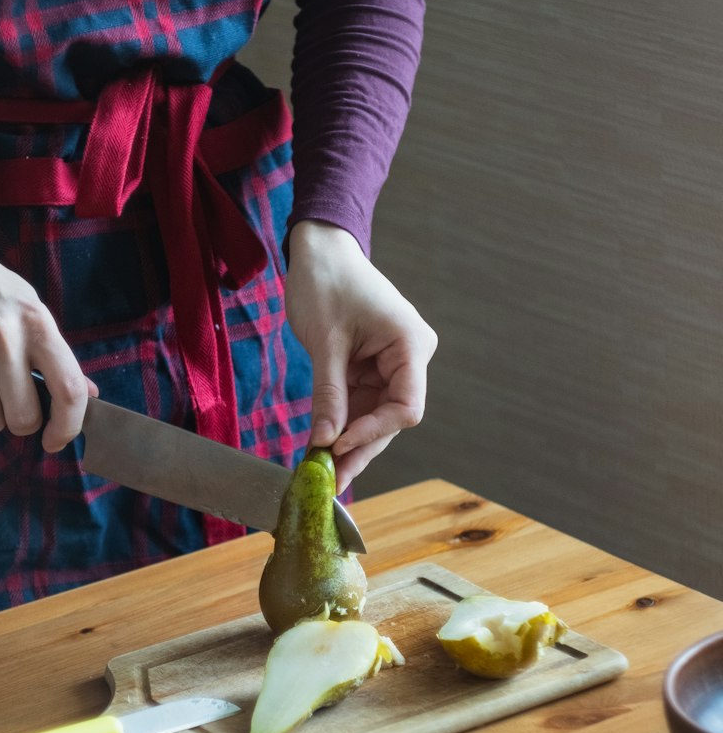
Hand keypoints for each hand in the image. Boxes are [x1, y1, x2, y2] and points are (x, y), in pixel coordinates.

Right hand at [0, 231, 96, 451]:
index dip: (68, 426)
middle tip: (7, 397)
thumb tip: (89, 394)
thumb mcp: (28, 305)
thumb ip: (54, 353)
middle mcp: (4, 339)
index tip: (56, 439)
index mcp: (36, 324)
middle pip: (24, 418)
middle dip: (18, 420)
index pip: (69, 390)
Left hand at [285, 220, 437, 489]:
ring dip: (347, 442)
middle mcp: (409, 358)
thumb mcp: (325, 342)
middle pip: (390, 418)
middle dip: (358, 447)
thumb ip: (328, 394)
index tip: (338, 446)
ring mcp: (391, 365)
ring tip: (321, 472)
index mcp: (411, 345)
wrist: (320, 251)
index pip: (407, 406)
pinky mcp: (371, 368)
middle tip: (329, 481)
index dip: (373, 431)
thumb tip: (326, 442)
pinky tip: (321, 448)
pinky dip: (340, 425)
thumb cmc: (327, 282)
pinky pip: (360, 405)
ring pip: (374, 417)